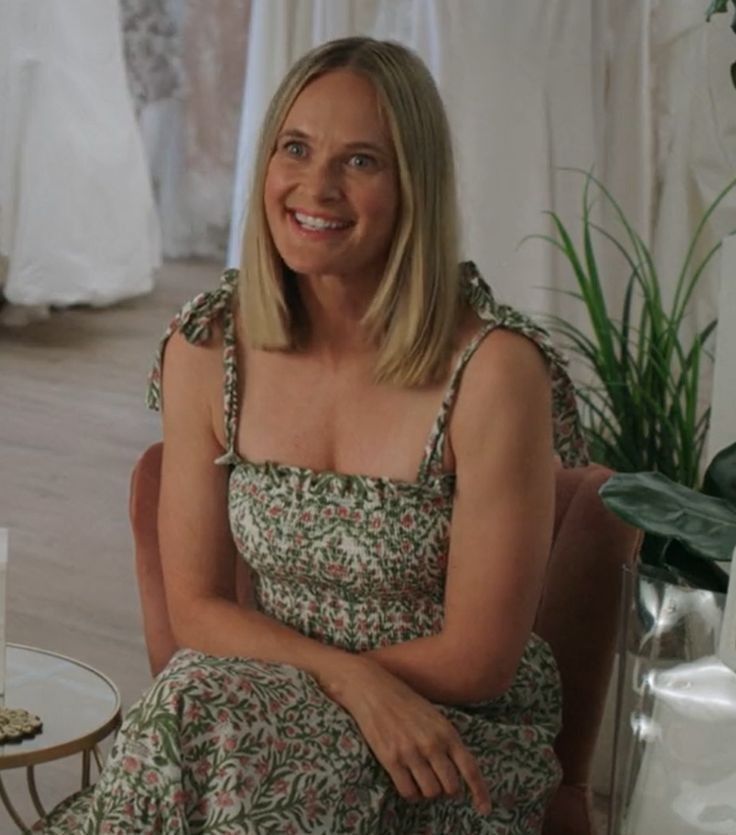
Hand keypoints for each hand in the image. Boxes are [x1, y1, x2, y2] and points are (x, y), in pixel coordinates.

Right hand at [321, 657, 490, 815]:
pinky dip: (411, 793)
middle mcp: (432, 744)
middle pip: (451, 787)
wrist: (373, 689)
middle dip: (447, 789)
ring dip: (427, 791)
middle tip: (438, 780)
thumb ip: (448, 741)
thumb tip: (459, 770)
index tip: (484, 809)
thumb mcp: (435, 716)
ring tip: (420, 778)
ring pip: (430, 792)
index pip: (470, 768)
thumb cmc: (405, 702)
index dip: (479, 792)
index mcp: (447, 732)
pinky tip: (408, 781)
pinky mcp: (390, 759)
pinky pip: (408, 792)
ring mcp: (411, 752)